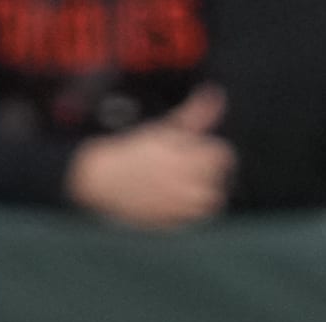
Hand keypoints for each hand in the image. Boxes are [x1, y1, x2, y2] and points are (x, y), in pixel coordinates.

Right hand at [66, 85, 233, 229]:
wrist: (104, 178)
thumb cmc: (136, 150)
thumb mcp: (165, 128)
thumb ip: (195, 114)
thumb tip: (217, 94)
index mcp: (184, 156)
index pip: (221, 155)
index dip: (216, 151)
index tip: (206, 149)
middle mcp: (183, 183)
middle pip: (218, 181)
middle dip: (211, 173)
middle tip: (197, 167)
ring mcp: (178, 205)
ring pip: (209, 202)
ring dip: (205, 192)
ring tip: (190, 183)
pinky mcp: (171, 222)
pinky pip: (193, 219)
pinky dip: (191, 210)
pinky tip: (177, 197)